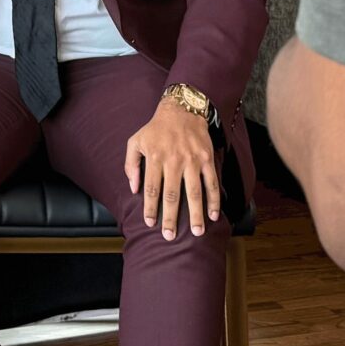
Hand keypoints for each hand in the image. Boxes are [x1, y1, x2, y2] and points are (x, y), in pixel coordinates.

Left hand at [125, 98, 218, 238]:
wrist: (181, 110)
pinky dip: (213, 200)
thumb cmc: (155, 129)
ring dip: (196, 214)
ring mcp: (192, 160)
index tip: (151, 224)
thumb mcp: (135, 141)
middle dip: (170, 217)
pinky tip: (214, 215)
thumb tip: (133, 189)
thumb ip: (130, 164)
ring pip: (194, 192)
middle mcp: (173, 160)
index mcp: (154, 158)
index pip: (152, 189)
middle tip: (170, 236)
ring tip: (197, 232)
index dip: (151, 208)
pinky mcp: (206, 159)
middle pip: (172, 195)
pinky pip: (211, 183)